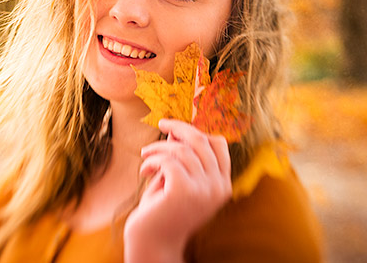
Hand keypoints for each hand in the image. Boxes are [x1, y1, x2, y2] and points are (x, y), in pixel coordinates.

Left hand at [124, 119, 231, 262]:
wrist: (153, 241)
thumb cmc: (163, 209)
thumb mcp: (178, 179)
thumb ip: (183, 157)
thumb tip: (174, 129)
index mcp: (222, 184)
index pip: (219, 144)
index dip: (198, 130)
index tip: (176, 127)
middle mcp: (218, 187)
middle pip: (201, 140)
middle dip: (179, 128)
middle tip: (161, 124)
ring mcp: (203, 189)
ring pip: (181, 149)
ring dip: (158, 148)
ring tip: (145, 155)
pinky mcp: (184, 190)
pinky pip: (167, 160)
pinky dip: (152, 161)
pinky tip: (144, 171)